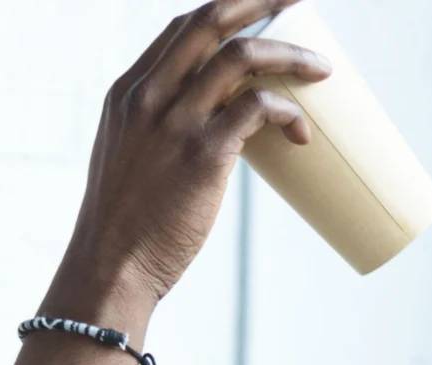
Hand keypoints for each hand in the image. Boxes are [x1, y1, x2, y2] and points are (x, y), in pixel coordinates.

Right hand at [51, 0, 331, 315]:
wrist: (110, 269)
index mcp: (129, 92)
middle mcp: (149, 96)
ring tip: (321, 69)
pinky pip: (257, 108)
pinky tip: (300, 130)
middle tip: (301, 0)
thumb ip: (161, 132)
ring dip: (289, 54)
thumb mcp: (129, 159)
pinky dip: (286, 111)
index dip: (229, 8)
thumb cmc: (125, 227)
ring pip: (242, 56)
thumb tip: (219, 130)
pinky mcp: (203, 155)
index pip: (183, 27)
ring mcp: (175, 122)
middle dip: (263, 1)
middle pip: (212, 21)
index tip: (264, 9)